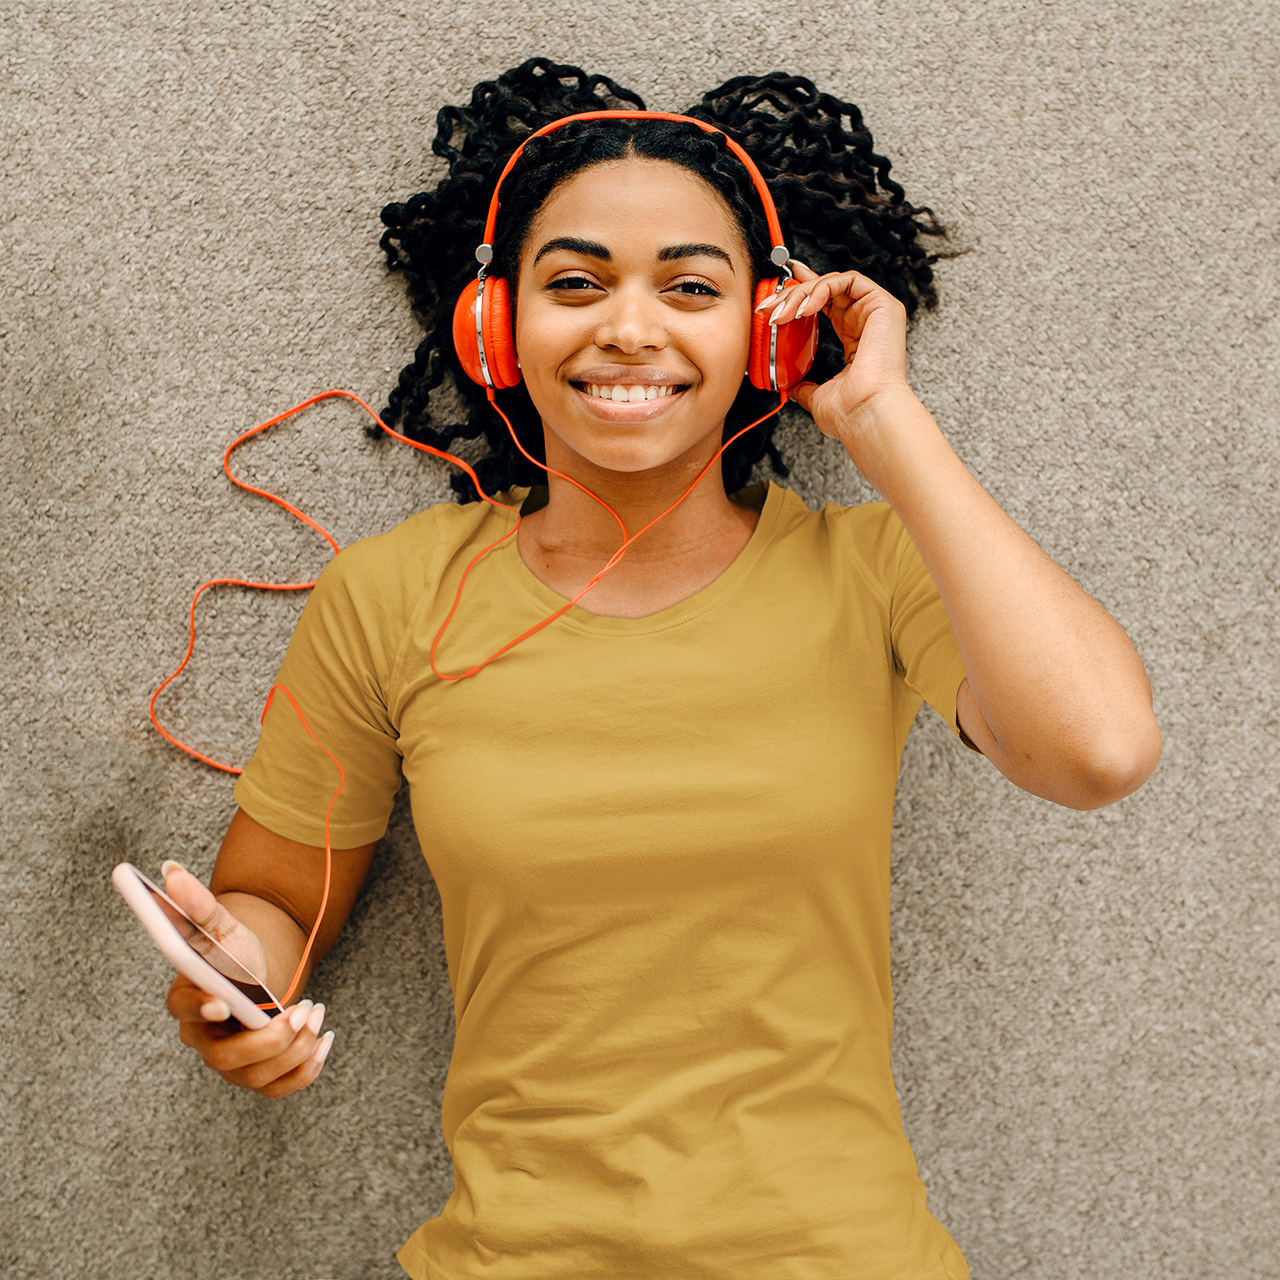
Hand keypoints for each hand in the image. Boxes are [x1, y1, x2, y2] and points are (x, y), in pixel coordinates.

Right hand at [161, 861, 333, 1097]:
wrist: (257, 977)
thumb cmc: (232, 953)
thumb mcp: (220, 925)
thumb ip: (198, 904)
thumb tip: (171, 871)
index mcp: (186, 1002)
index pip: (185, 1012)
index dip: (203, 1009)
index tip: (225, 1002)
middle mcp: (203, 1040)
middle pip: (225, 1057)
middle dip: (267, 1040)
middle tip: (302, 1010)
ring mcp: (229, 1064)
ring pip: (255, 1076)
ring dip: (293, 1051)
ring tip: (316, 1015)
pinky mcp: (257, 1077)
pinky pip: (278, 1088)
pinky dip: (305, 1072)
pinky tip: (324, 1043)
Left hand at [756, 260, 913, 440]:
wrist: (866, 414)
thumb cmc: (851, 412)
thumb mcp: (818, 397)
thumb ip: (805, 388)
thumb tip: (790, 389)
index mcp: (855, 339)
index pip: (828, 304)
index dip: (804, 290)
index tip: (781, 287)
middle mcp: (866, 322)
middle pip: (826, 290)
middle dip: (793, 293)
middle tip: (769, 307)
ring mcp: (877, 312)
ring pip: (834, 283)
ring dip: (802, 293)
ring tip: (782, 313)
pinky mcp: (884, 305)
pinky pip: (849, 280)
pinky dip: (822, 289)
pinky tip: (804, 309)